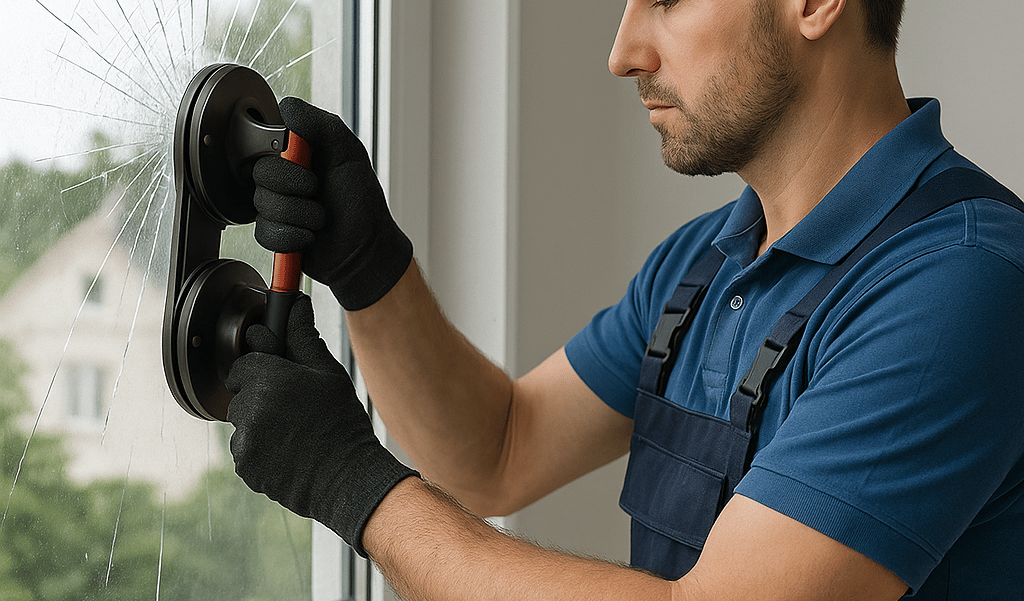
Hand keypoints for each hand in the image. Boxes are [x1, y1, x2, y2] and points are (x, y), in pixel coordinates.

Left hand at [225, 294, 418, 554]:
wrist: (347, 479)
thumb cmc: (341, 423)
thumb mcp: (328, 374)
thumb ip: (303, 337)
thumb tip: (295, 305)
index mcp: (269, 378)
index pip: (244, 363)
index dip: (261, 367)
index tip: (278, 374)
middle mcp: (251, 408)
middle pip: (242, 394)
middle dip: (262, 396)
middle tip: (295, 407)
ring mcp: (245, 440)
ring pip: (243, 422)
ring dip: (261, 423)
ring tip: (296, 433)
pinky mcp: (245, 466)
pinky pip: (246, 449)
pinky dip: (262, 449)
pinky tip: (290, 451)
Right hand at [252, 97, 412, 309]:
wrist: (366, 249)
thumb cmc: (361, 201)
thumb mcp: (348, 153)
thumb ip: (321, 125)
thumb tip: (287, 106)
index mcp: (297, 152)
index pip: (265, 138)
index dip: (282, 151)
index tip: (304, 159)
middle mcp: (283, 176)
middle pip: (260, 172)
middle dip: (296, 186)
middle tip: (318, 191)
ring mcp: (276, 205)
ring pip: (264, 204)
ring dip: (301, 214)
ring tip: (321, 218)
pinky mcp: (273, 234)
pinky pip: (265, 232)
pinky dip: (294, 237)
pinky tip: (310, 236)